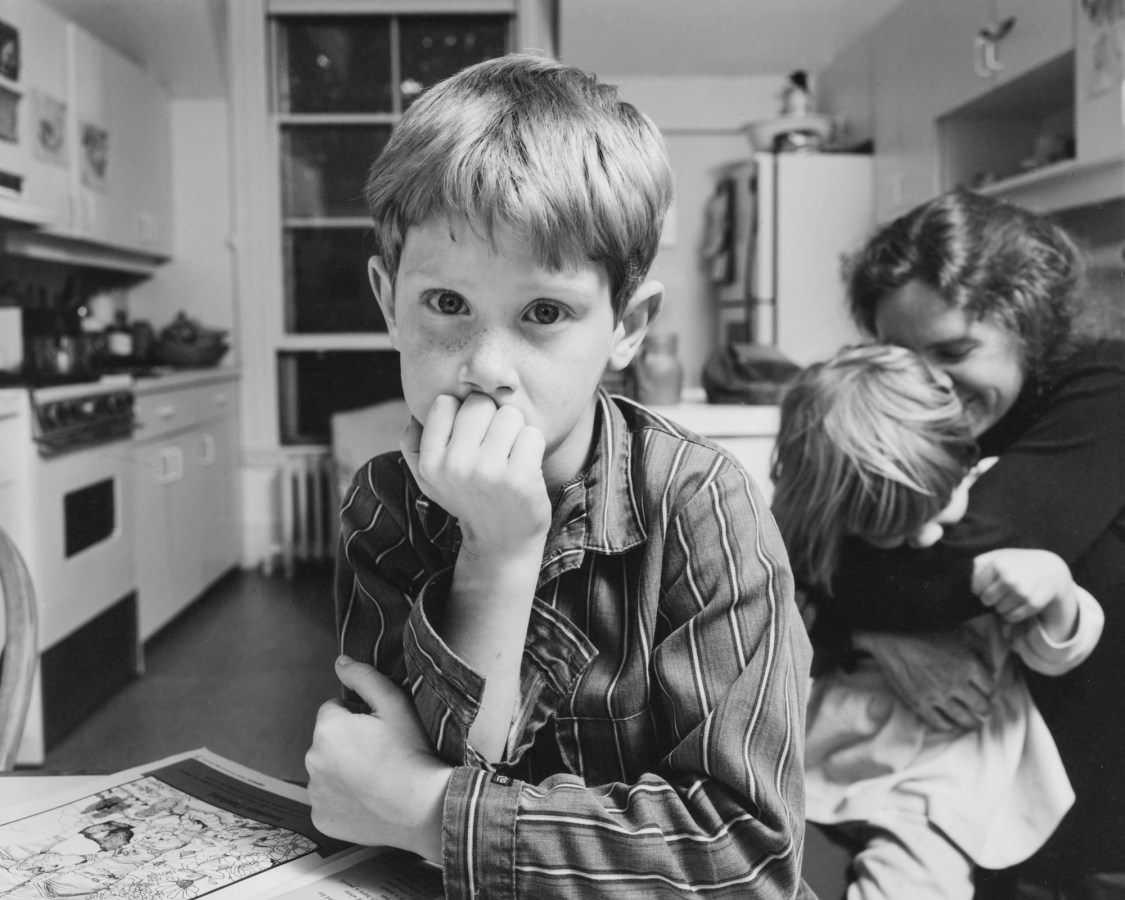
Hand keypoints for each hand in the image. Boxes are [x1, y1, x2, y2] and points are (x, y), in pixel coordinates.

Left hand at [305, 657, 451, 860]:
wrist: (424, 807)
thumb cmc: (412, 750)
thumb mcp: (395, 704)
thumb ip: (364, 677)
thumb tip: (340, 662)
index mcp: (327, 729)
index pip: (334, 709)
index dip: (359, 716)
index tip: (380, 731)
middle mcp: (312, 760)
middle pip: (328, 741)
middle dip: (347, 742)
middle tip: (381, 754)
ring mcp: (315, 794)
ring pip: (326, 770)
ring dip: (343, 770)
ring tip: (376, 779)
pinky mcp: (320, 820)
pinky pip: (328, 801)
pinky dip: (342, 800)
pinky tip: (368, 801)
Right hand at [401, 393, 550, 554]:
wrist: (501, 543)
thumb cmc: (468, 499)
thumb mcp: (430, 480)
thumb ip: (414, 445)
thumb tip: (415, 413)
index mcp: (431, 462)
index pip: (446, 403)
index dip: (462, 415)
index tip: (470, 439)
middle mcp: (455, 466)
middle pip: (479, 404)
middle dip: (492, 419)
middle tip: (495, 448)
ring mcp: (488, 472)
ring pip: (509, 415)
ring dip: (515, 432)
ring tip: (509, 457)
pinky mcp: (519, 478)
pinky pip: (532, 434)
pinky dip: (534, 447)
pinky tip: (525, 467)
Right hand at [854, 629, 996, 730]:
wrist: (891, 636)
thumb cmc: (925, 629)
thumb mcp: (960, 631)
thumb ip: (982, 649)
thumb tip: (992, 668)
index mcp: (969, 664)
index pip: (990, 687)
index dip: (990, 691)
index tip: (987, 692)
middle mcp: (957, 683)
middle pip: (981, 706)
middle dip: (984, 709)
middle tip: (983, 710)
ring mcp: (938, 695)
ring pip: (963, 718)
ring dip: (971, 723)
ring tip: (973, 724)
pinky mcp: (920, 703)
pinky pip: (939, 722)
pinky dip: (948, 727)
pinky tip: (950, 725)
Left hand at [972, 548, 1074, 624]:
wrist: (1050, 569)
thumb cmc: (1017, 562)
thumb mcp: (997, 555)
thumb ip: (978, 565)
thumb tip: (972, 585)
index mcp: (998, 564)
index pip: (976, 588)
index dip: (979, 589)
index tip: (988, 585)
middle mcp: (1010, 578)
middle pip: (986, 600)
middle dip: (990, 598)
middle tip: (1000, 592)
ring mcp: (1022, 591)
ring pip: (999, 610)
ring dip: (1002, 606)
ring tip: (1010, 596)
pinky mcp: (1033, 603)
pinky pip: (1012, 617)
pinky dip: (1011, 614)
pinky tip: (1017, 604)